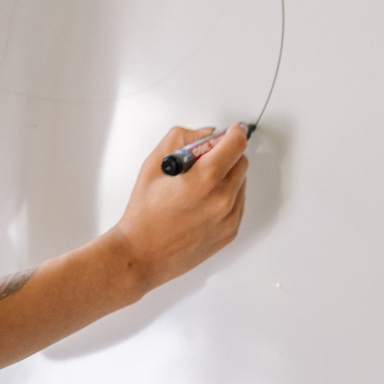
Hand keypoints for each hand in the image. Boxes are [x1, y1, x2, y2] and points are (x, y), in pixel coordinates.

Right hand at [111, 124, 248, 293]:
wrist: (142, 253)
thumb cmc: (144, 213)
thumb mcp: (153, 165)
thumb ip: (181, 139)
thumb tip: (206, 134)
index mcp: (204, 180)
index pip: (236, 145)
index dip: (234, 133)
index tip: (231, 130)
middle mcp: (222, 200)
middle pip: (241, 162)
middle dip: (226, 154)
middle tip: (202, 159)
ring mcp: (229, 219)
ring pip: (241, 183)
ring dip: (226, 175)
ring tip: (197, 184)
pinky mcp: (230, 232)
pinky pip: (238, 203)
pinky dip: (226, 195)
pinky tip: (201, 200)